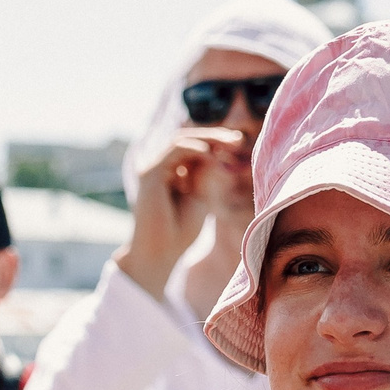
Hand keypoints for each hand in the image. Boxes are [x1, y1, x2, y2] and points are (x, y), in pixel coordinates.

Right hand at [119, 127, 248, 298]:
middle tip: (238, 139)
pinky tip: (209, 153)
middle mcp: (162, 168)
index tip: (239, 144)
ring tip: (228, 143)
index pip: (195, 148)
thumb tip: (217, 150)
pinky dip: (193, 148)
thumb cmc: (180, 231)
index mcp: (173, 173)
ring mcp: (155, 170)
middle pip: (189, 139)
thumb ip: (205, 174)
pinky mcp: (150, 175)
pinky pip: (173, 150)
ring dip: (207, 138)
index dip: (217, 143)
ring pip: (181, 140)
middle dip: (215, 136)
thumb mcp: (200, 196)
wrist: (162, 253)